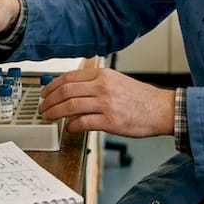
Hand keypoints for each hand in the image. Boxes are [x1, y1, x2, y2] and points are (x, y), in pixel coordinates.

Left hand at [38, 67, 175, 136]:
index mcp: (103, 74)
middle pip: (66, 91)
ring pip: (70, 106)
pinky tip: (69, 128)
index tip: (44, 93)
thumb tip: (72, 90)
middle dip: (49, 101)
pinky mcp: (110, 121)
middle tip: (42, 108)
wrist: (161, 109)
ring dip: (55, 113)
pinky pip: (83, 123)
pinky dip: (72, 126)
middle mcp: (103, 86)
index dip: (52, 86)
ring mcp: (106, 104)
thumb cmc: (140, 98)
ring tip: (49, 117)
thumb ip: (96, 82)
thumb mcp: (116, 80)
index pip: (69, 77)